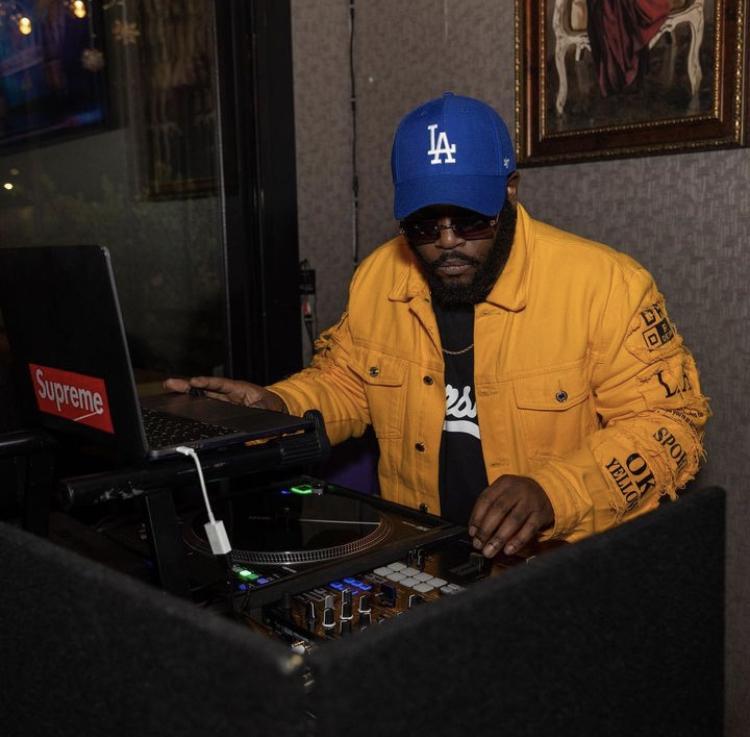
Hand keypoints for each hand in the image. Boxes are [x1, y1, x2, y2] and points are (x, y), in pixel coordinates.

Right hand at [163, 376, 287, 412]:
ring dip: (186, 394)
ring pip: (202, 397)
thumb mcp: (268, 408)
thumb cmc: (272, 406)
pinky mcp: (221, 412)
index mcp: (239, 389)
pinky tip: (179, 404)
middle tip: (170, 383)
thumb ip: (260, 411)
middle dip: (188, 385)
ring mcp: (223, 402)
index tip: (194, 382)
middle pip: (205, 389)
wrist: (277, 411)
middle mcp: (228, 394)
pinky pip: (206, 408)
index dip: (206, 383)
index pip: (220, 384)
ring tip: (169, 389)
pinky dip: (193, 406)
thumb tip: (257, 417)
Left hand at [468, 475, 553, 557]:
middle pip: (498, 510)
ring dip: (499, 538)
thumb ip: (489, 507)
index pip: (486, 499)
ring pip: (513, 521)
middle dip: (486, 530)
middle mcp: (517, 490)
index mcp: (504, 483)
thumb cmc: (519, 495)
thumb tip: (475, 530)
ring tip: (490, 551)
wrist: (547, 490)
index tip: (472, 533)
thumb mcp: (504, 492)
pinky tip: (508, 550)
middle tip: (479, 545)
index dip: (477, 517)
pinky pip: (528, 529)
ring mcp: (531, 502)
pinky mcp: (541, 514)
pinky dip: (517, 541)